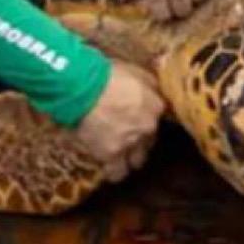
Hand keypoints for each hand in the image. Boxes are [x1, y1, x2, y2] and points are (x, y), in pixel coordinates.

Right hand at [74, 61, 163, 182]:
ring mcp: (131, 143)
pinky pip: (117, 172)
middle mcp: (148, 127)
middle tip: (127, 133)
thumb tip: (157, 90)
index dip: (148, 117)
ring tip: (121, 152)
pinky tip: (110, 166)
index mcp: (156, 106)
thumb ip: (150, 84)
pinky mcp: (111, 155)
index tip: (139, 117)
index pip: (159, 117)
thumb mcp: (136, 71)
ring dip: (131, 157)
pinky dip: (115, 171)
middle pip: (150, 140)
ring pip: (137, 160)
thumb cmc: (108, 75)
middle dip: (141, 139)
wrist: (84, 88)